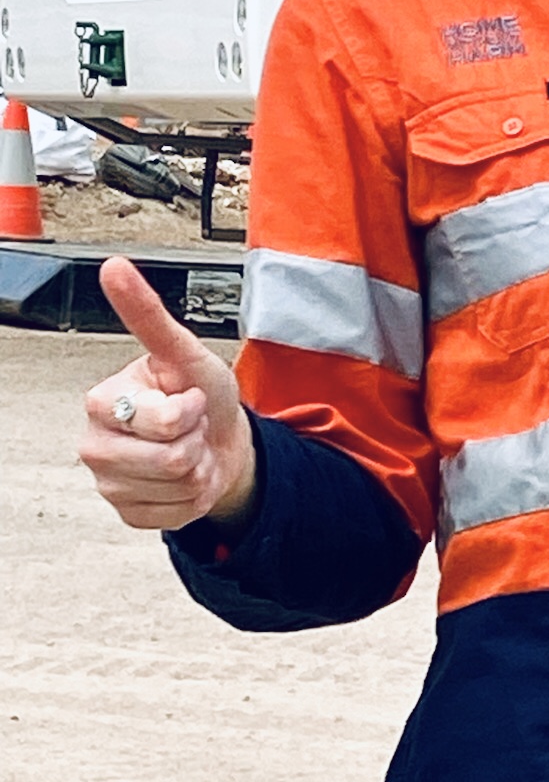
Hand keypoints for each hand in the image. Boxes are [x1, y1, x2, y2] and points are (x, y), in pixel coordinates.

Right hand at [79, 258, 256, 534]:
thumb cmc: (200, 392)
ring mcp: (108, 483)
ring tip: (189, 448)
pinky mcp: (127, 513)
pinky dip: (194, 497)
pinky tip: (185, 478)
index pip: (164, 420)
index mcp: (102, 401)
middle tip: (190, 426)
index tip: (188, 397)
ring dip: (197, 467)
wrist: (222, 439)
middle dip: (195, 440)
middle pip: (169, 459)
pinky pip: (176, 514)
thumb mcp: (185, 351)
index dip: (192, 410)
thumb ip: (148, 315)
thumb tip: (113, 267)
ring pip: (175, 485)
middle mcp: (95, 444)